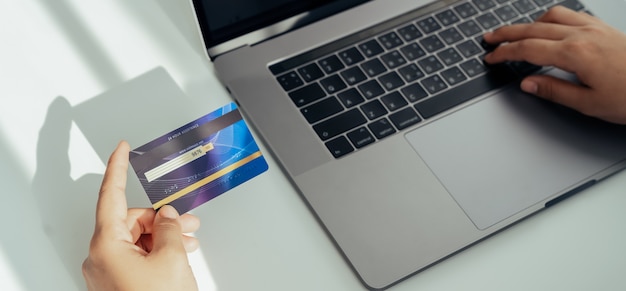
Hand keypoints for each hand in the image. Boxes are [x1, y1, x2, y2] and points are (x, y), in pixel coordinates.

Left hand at [82, 141, 199, 290]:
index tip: (119, 148)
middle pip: (130, 220)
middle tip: (187, 221)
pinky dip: (158, 252)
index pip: (110, 194)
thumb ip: (171, 228)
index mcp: (106, 245)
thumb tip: (170, 215)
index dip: (117, 168)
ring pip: (137, 239)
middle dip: (161, 217)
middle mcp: (101, 257)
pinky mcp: (119, 283)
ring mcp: (109, 272)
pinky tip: (178, 255)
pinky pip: (137, 256)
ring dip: (164, 236)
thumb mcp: (171, 258)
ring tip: (189, 242)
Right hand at [483, 6, 625, 123]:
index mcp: (575, 54)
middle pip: (533, 29)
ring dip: (528, 23)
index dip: (505, 53)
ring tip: (515, 33)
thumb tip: (528, 83)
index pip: (528, 50)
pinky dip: (552, 18)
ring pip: (551, 16)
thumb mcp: (588, 103)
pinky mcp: (604, 27)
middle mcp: (583, 35)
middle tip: (490, 38)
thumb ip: (553, 90)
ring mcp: (594, 28)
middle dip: (507, 34)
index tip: (491, 57)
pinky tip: (548, 26)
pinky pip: (571, 14)